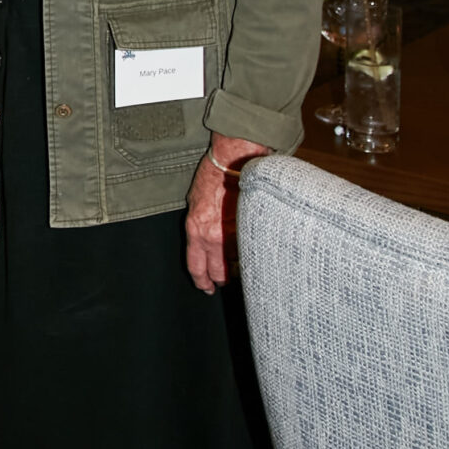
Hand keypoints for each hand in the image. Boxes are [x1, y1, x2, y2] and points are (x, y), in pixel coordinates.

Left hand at [184, 135, 265, 293]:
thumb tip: (203, 237)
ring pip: (235, 261)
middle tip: (222, 283)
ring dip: (237, 263)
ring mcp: (233, 234)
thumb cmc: (213, 176)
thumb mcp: (195, 202)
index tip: (206, 286)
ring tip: (240, 264)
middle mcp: (212, 236)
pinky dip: (251, 250)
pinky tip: (253, 250)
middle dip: (219, 278)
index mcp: (196, 230)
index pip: (196, 265)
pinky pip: (249, 247)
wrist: (233, 161)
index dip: (201, 279)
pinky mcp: (250, 227)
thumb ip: (199, 223)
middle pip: (217, 271)